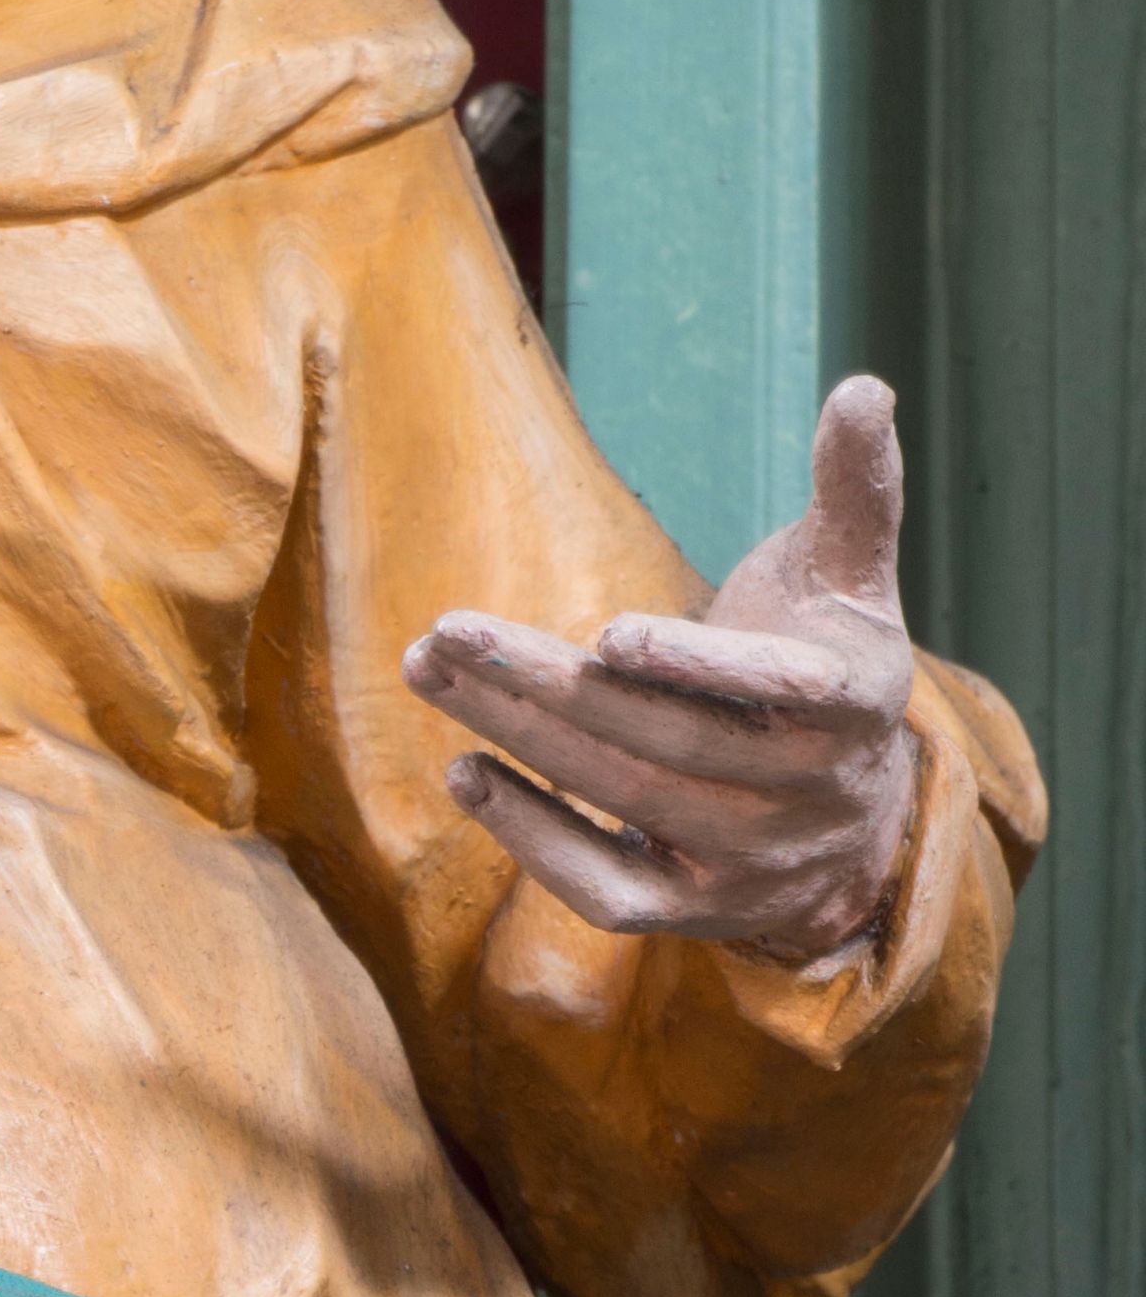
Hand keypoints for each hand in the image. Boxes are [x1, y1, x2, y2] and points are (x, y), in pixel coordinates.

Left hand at [402, 373, 918, 968]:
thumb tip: (864, 386)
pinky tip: (467, 774)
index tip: (610, 633)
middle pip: (661, 741)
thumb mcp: (855, 581)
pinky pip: (603, 889)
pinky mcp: (693, 911)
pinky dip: (532, 839)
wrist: (858, 824)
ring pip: (622, 801)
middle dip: (546, 685)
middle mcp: (804, 792)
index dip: (696, 665)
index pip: (777, 690)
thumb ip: (854, 490)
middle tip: (450, 631)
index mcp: (854, 702)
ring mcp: (747, 860)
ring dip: (517, 740)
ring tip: (431, 671)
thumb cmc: (832, 666)